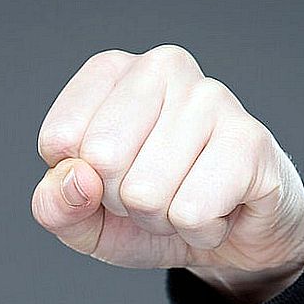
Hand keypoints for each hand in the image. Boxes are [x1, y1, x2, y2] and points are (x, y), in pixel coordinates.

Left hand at [32, 44, 303, 303]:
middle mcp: (161, 68)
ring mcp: (211, 97)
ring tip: (187, 200)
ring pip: (146, 193)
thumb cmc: (155, 210)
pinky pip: (191, 212)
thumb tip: (75, 179)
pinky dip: (199, 231)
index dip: (81, 182)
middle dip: (122, 201)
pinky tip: (218, 210)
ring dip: (163, 219)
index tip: (113, 178)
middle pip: (102, 161)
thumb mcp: (87, 219)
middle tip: (154, 193)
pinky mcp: (249, 139)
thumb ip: (55, 204)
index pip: (60, 139)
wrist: (233, 235)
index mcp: (112, 72)